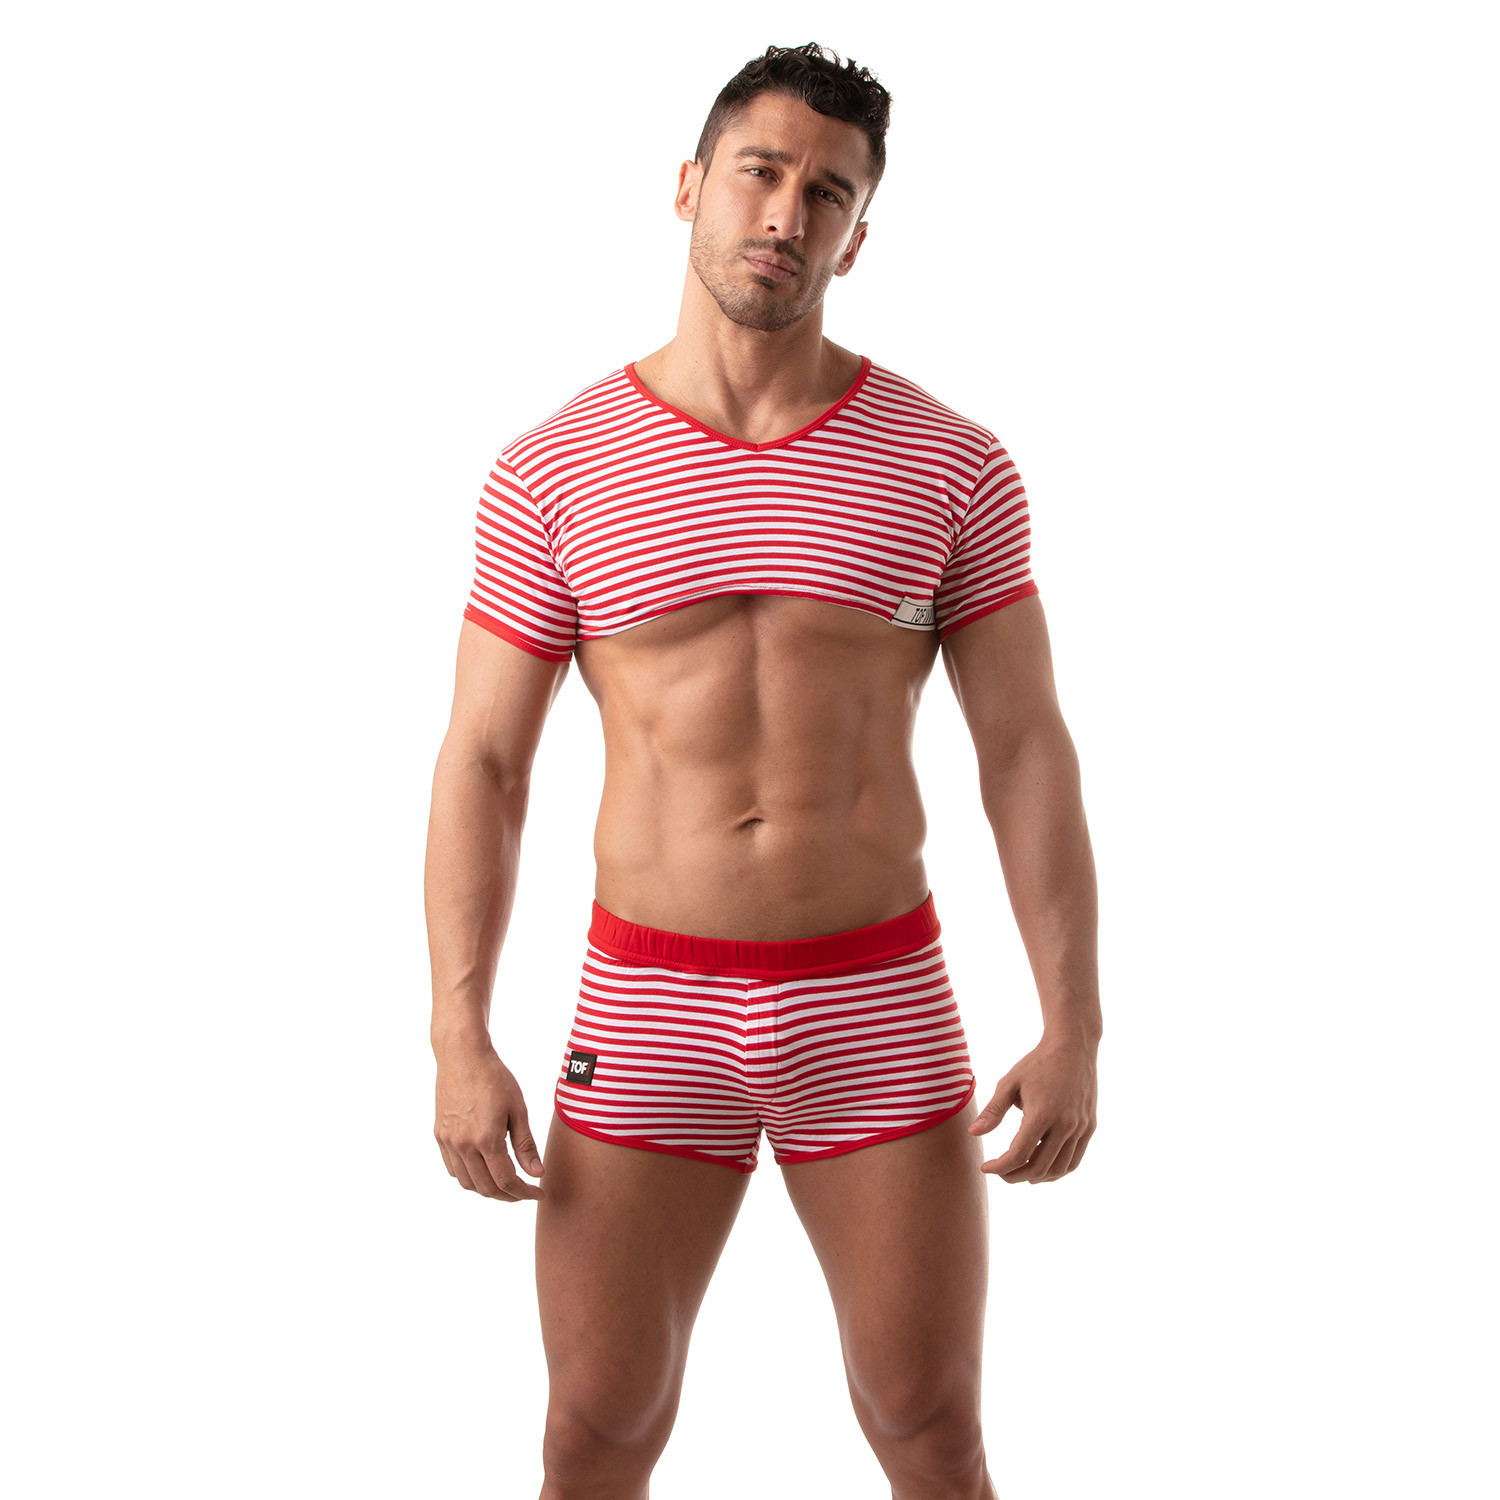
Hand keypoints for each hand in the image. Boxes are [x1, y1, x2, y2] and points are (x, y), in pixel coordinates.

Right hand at [434, 1041, 545, 1200]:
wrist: (463, 1056)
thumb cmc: (494, 1078)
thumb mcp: (518, 1109)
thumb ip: (525, 1145)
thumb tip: (536, 1173)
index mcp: (486, 1139)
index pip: (506, 1181)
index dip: (524, 1192)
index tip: (538, 1192)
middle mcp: (463, 1145)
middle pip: (486, 1188)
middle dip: (508, 1196)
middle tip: (524, 1191)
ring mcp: (448, 1142)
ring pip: (467, 1183)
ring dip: (487, 1190)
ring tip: (505, 1183)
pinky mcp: (439, 1136)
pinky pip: (453, 1169)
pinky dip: (469, 1177)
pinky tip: (484, 1170)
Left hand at [969, 1034, 1097, 1182]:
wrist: (1073, 1047)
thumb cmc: (1037, 1063)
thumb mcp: (1010, 1083)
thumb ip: (993, 1111)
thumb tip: (973, 1133)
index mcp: (1042, 1114)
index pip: (1019, 1155)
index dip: (1000, 1167)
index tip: (985, 1167)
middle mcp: (1065, 1125)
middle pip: (1038, 1167)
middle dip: (1015, 1176)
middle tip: (1000, 1173)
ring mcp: (1080, 1128)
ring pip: (1059, 1169)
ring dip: (1037, 1176)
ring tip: (1019, 1172)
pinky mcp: (1089, 1127)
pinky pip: (1074, 1160)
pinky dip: (1057, 1170)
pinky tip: (1042, 1168)